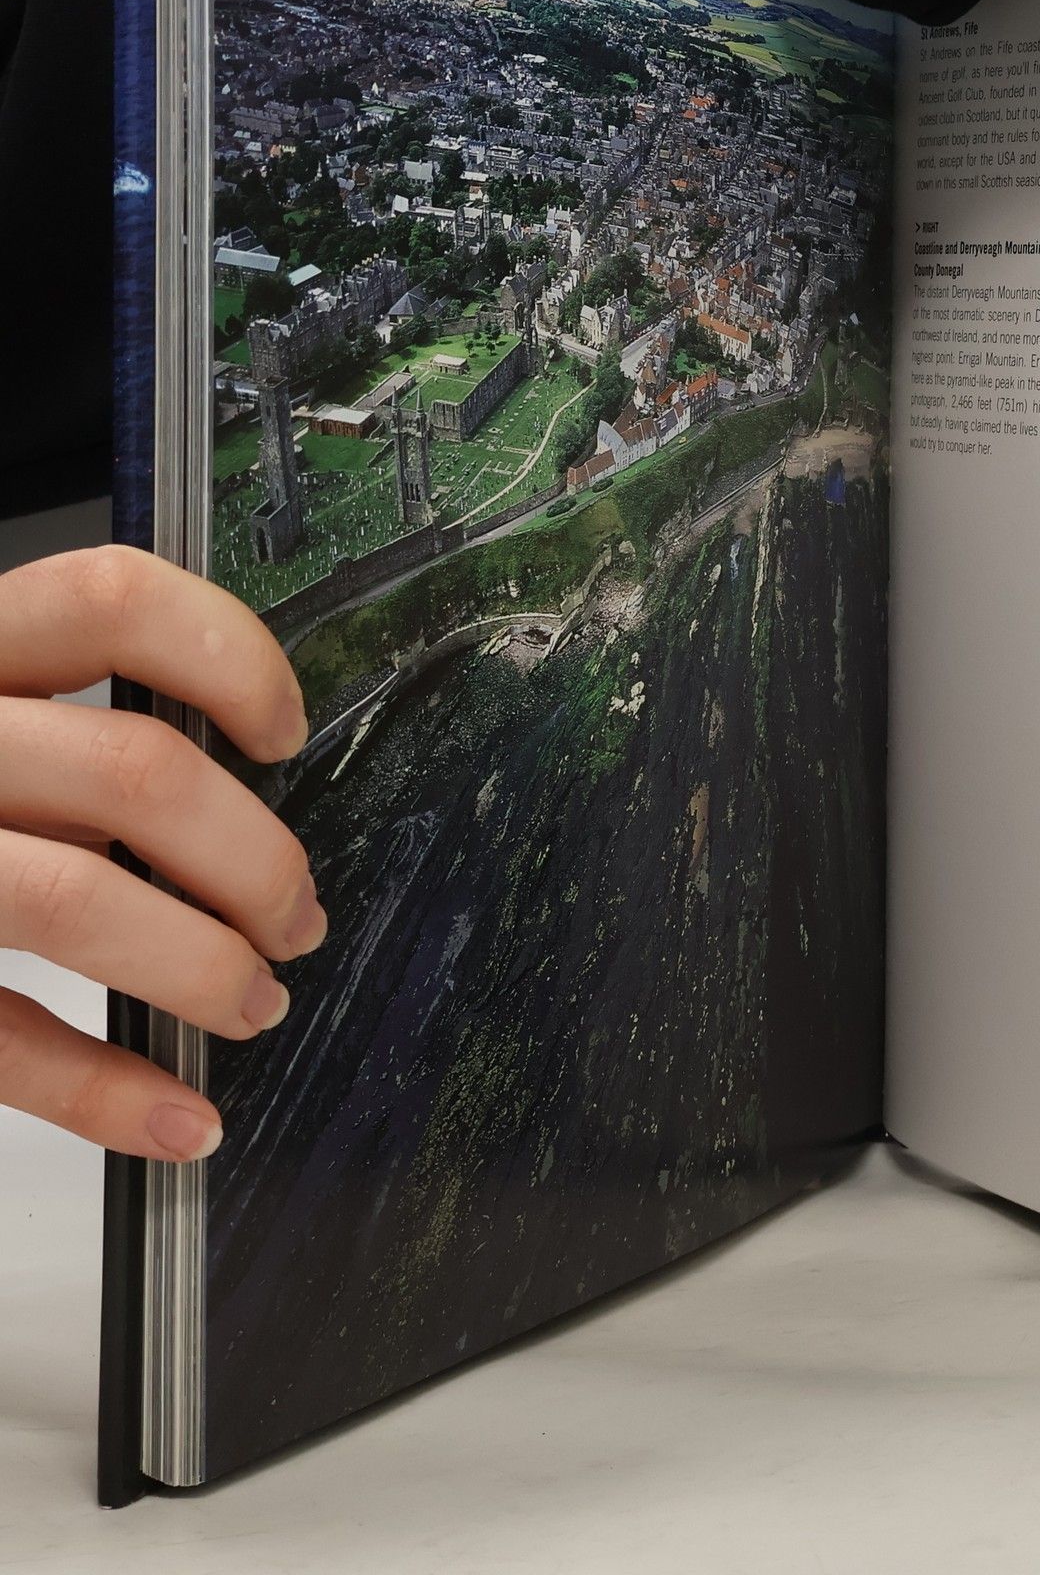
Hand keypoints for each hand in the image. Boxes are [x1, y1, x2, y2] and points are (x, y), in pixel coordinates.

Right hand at [0, 547, 321, 1161]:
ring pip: (76, 900)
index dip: (228, 660)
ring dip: (202, 968)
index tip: (281, 734)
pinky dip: (105, 1090)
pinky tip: (178, 1117)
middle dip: (254, 861)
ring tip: (251, 1003)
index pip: (110, 602)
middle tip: (293, 917)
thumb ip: (65, 732)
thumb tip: (234, 794)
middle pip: (134, 773)